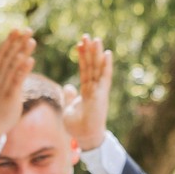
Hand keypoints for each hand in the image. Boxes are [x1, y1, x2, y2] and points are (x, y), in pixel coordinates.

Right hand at [0, 27, 35, 143]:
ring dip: (22, 52)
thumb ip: (8, 74)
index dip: (10, 41)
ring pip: (13, 66)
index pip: (2, 54)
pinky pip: (17, 81)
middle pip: (8, 57)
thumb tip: (16, 63)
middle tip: (28, 30)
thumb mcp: (2, 86)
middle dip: (18, 43)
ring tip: (31, 41)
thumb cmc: (1, 105)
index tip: (17, 29)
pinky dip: (23, 69)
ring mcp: (3, 87)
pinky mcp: (10, 97)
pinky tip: (30, 60)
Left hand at [62, 34, 112, 151]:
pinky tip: (107, 53)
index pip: (85, 70)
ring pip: (98, 69)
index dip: (82, 57)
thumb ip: (69, 97)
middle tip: (86, 36)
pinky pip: (104, 78)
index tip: (80, 44)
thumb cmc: (78, 126)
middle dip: (89, 51)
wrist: (85, 138)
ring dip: (97, 54)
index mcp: (87, 91)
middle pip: (92, 66)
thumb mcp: (69, 108)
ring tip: (96, 39)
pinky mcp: (101, 95)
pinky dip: (106, 66)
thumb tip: (67, 86)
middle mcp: (95, 89)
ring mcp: (99, 91)